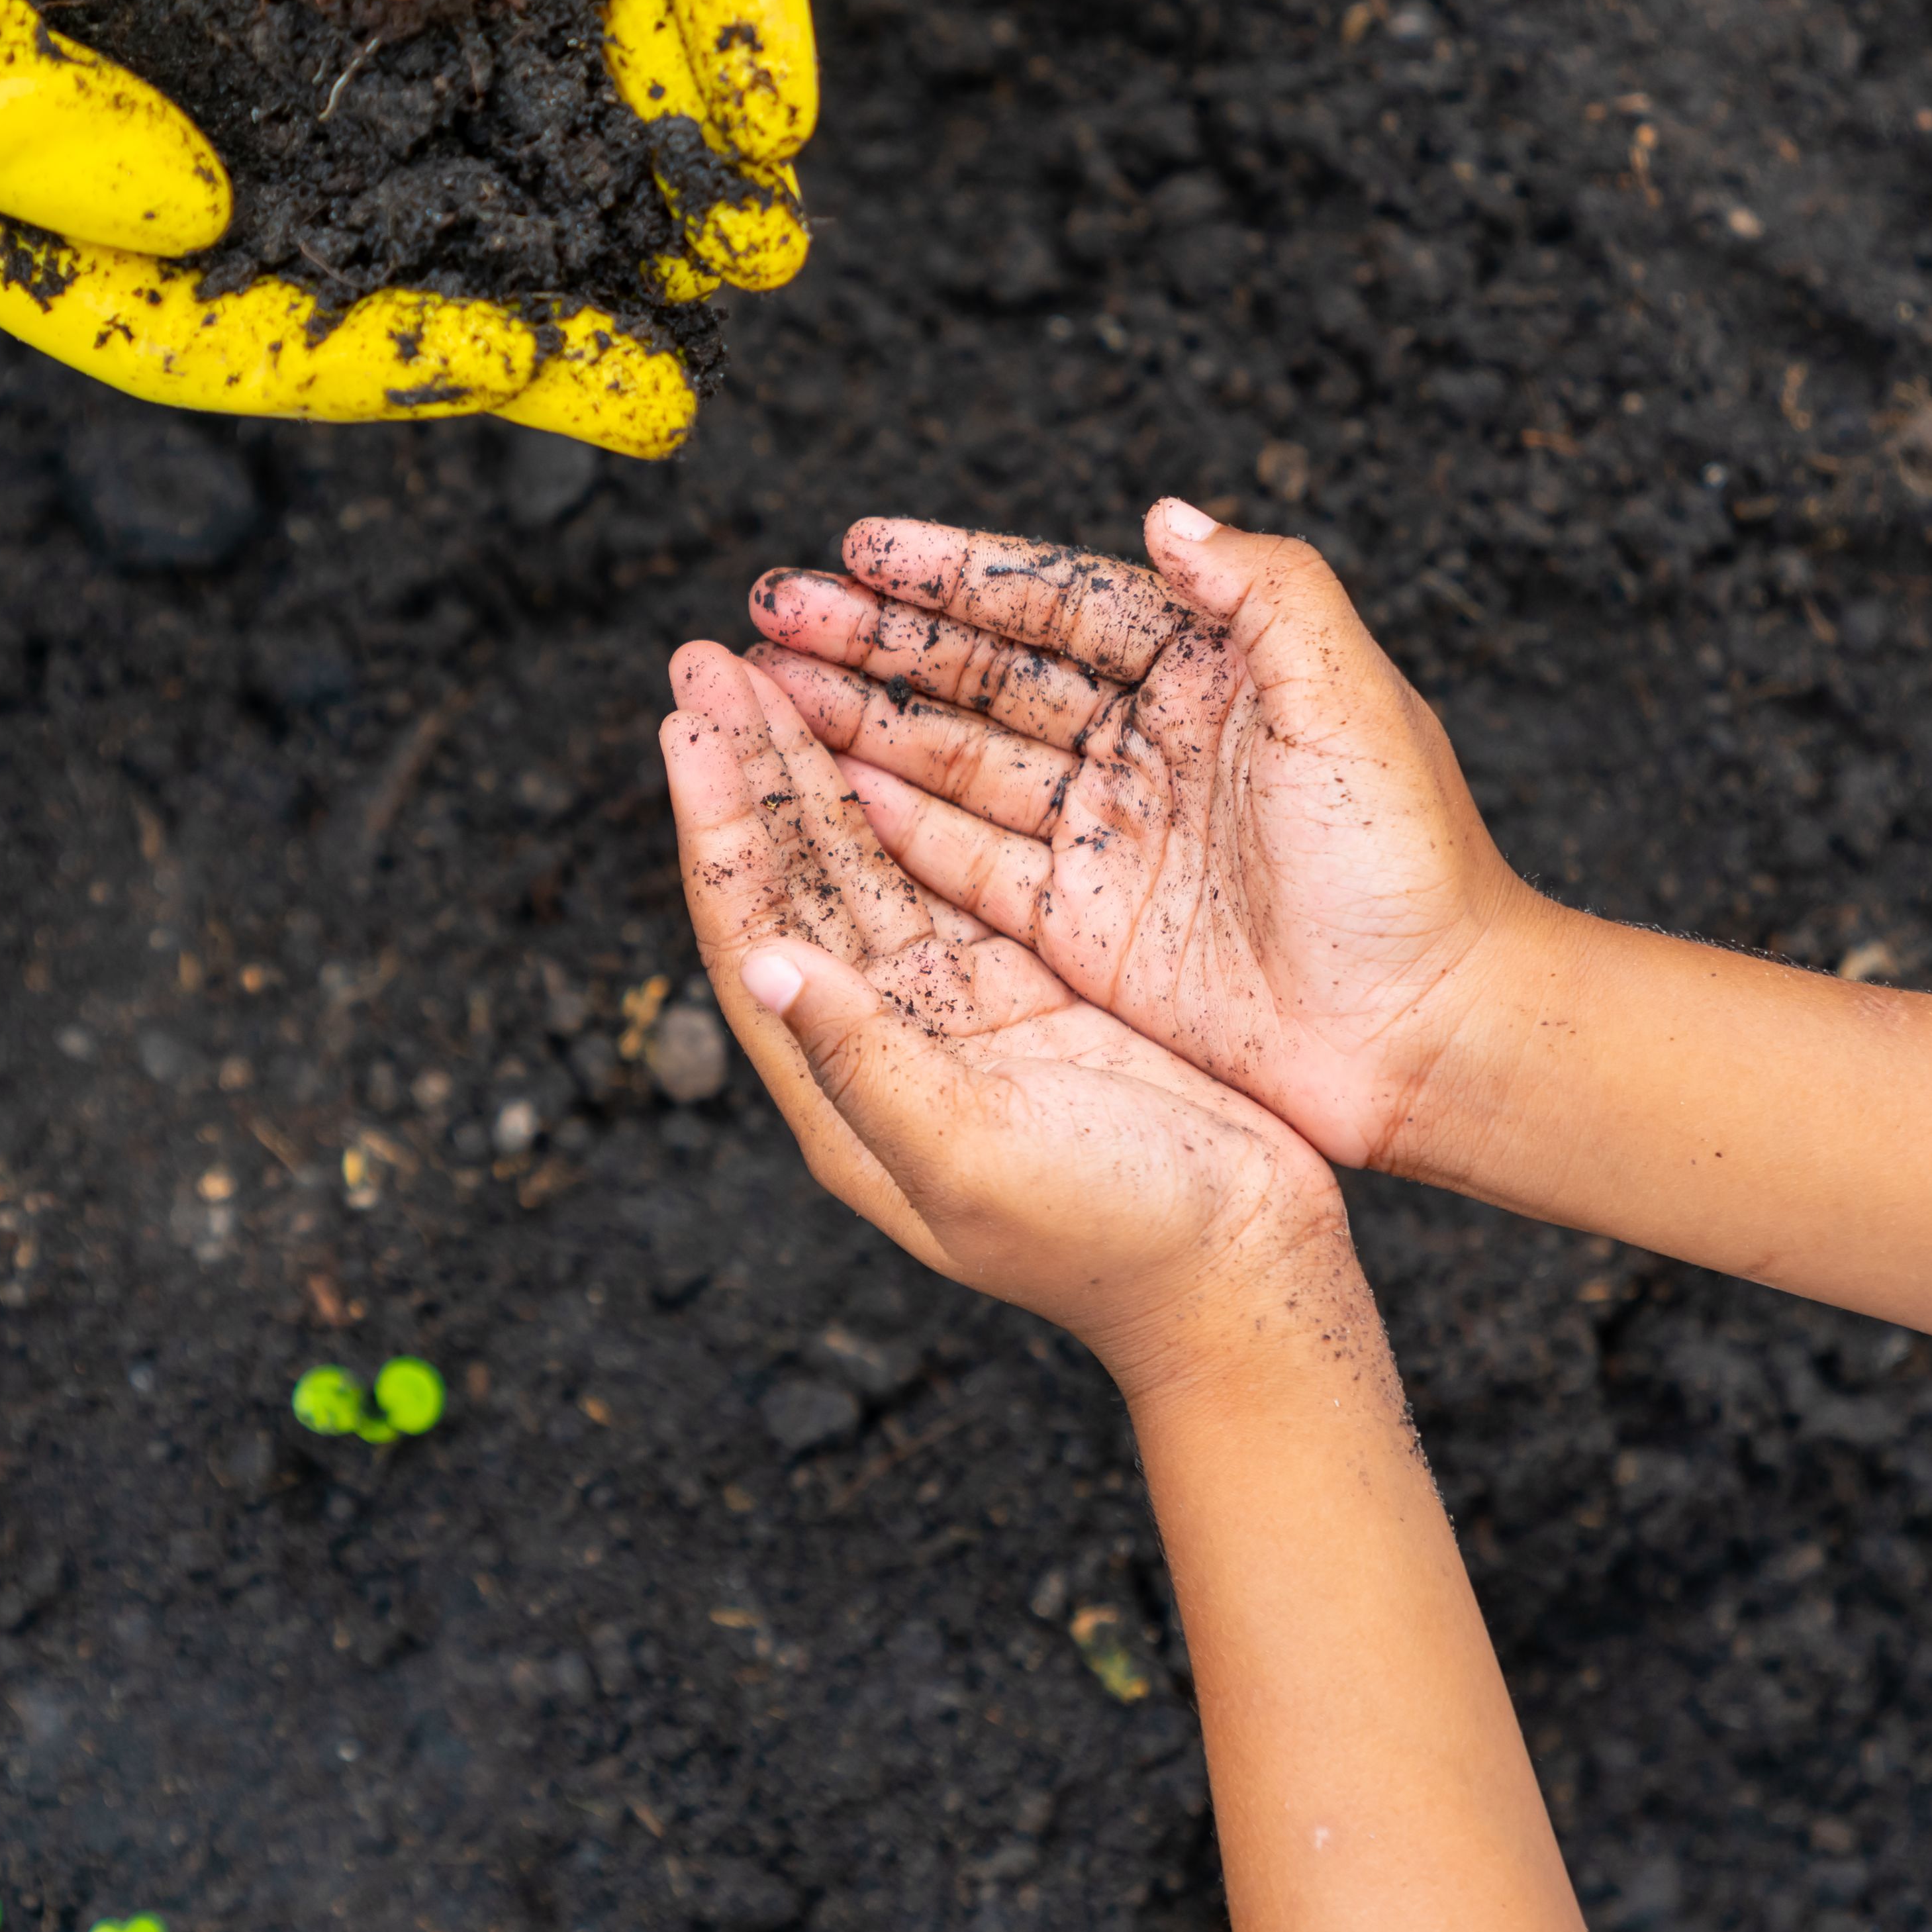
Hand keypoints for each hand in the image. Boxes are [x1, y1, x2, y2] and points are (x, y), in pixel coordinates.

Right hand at [0, 0, 635, 435]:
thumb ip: (8, 127)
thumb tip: (207, 220)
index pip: (200, 327)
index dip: (378, 366)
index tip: (553, 379)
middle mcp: (62, 121)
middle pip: (304, 255)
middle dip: (485, 308)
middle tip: (672, 360)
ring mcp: (114, 3)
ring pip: (338, 121)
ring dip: (490, 167)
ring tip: (658, 212)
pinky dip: (436, 2)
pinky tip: (566, 22)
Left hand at [661, 641, 1343, 1389]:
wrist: (1243, 1277)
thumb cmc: (1114, 1238)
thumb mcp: (972, 1152)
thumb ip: (867, 1059)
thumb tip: (768, 965)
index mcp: (844, 1096)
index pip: (751, 934)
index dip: (716, 827)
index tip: (687, 723)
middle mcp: (881, 1044)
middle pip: (792, 882)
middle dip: (749, 770)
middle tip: (707, 655)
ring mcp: (953, 1012)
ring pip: (860, 864)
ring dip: (812, 770)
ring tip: (769, 667)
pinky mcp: (1023, 989)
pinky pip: (941, 872)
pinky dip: (901, 799)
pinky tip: (876, 732)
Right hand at [739, 499, 1526, 1176]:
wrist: (1433, 1033)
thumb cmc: (1411, 865)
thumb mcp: (1348, 700)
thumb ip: (1265, 590)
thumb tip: (1164, 513)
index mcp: (1208, 676)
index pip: (1056, 602)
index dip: (958, 573)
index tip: (863, 546)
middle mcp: (1145, 747)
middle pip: (986, 675)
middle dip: (878, 639)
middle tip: (774, 606)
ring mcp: (1108, 838)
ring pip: (959, 761)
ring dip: (865, 721)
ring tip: (768, 685)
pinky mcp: (1085, 927)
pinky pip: (972, 862)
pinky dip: (903, 823)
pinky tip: (832, 784)